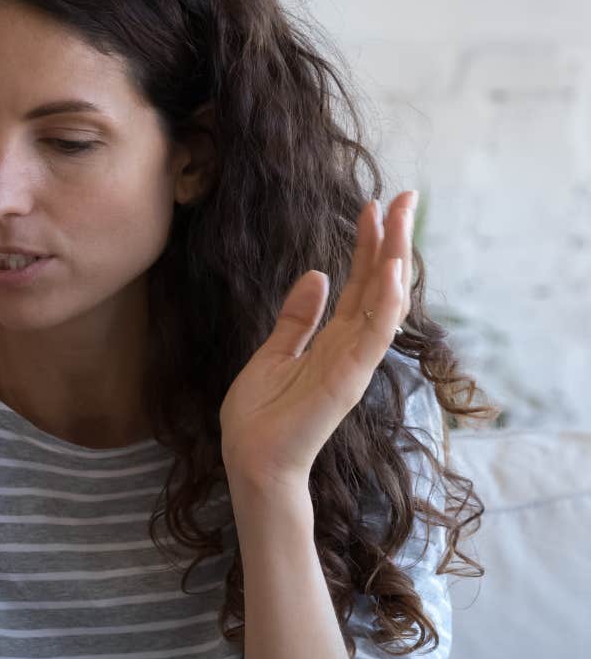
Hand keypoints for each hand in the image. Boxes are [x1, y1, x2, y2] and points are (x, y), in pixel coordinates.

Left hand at [219, 192, 414, 491]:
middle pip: (379, 284)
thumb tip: (316, 276)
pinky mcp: (348, 379)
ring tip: (401, 219)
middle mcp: (350, 347)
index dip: (368, 245)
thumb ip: (297, 319)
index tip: (375, 206)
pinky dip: (384, 303)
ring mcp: (353, 362)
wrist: (252, 461)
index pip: (359, 283)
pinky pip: (373, 335)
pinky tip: (391, 271)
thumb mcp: (273, 354)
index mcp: (333, 339)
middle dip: (392, 240)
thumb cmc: (261, 416)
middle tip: (406, 197)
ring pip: (384, 302)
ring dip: (395, 260)